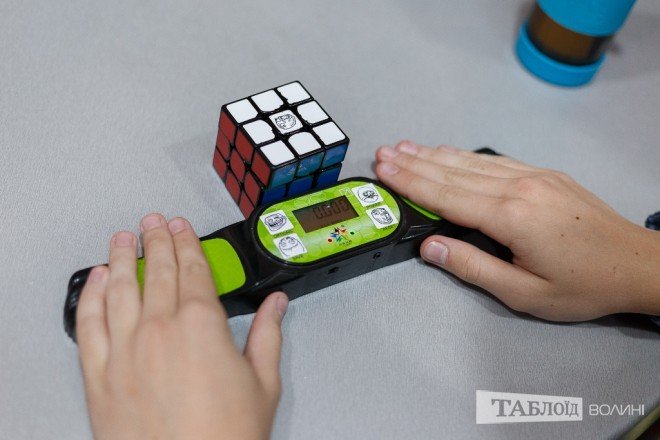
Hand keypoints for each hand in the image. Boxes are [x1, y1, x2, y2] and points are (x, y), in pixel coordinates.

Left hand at [76, 214, 287, 439]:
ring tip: (124, 236)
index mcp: (202, 325)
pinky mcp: (99, 374)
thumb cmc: (225, 436)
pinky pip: (89, 322)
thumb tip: (277, 305)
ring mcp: (125, 349)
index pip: (193, 268)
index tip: (182, 227)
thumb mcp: (263, 383)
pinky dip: (90, 294)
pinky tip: (96, 278)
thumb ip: (268, 334)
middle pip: (158, 270)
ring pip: (120, 286)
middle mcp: (160, 329)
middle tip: (154, 222)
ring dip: (122, 256)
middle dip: (157, 240)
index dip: (187, 242)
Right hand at [375, 142, 659, 320]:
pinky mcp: (546, 175)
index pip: (446, 196)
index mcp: (510, 217)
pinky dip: (467, 156)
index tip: (385, 170)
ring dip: (435, 154)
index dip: (411, 182)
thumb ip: (473, 267)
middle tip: (384, 153)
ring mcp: (534, 177)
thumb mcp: (524, 293)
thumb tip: (431, 248)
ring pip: (473, 162)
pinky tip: (450, 152)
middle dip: (414, 162)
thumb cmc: (584, 285)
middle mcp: (520, 188)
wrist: (638, 265)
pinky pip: (497, 160)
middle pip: (454, 173)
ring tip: (406, 147)